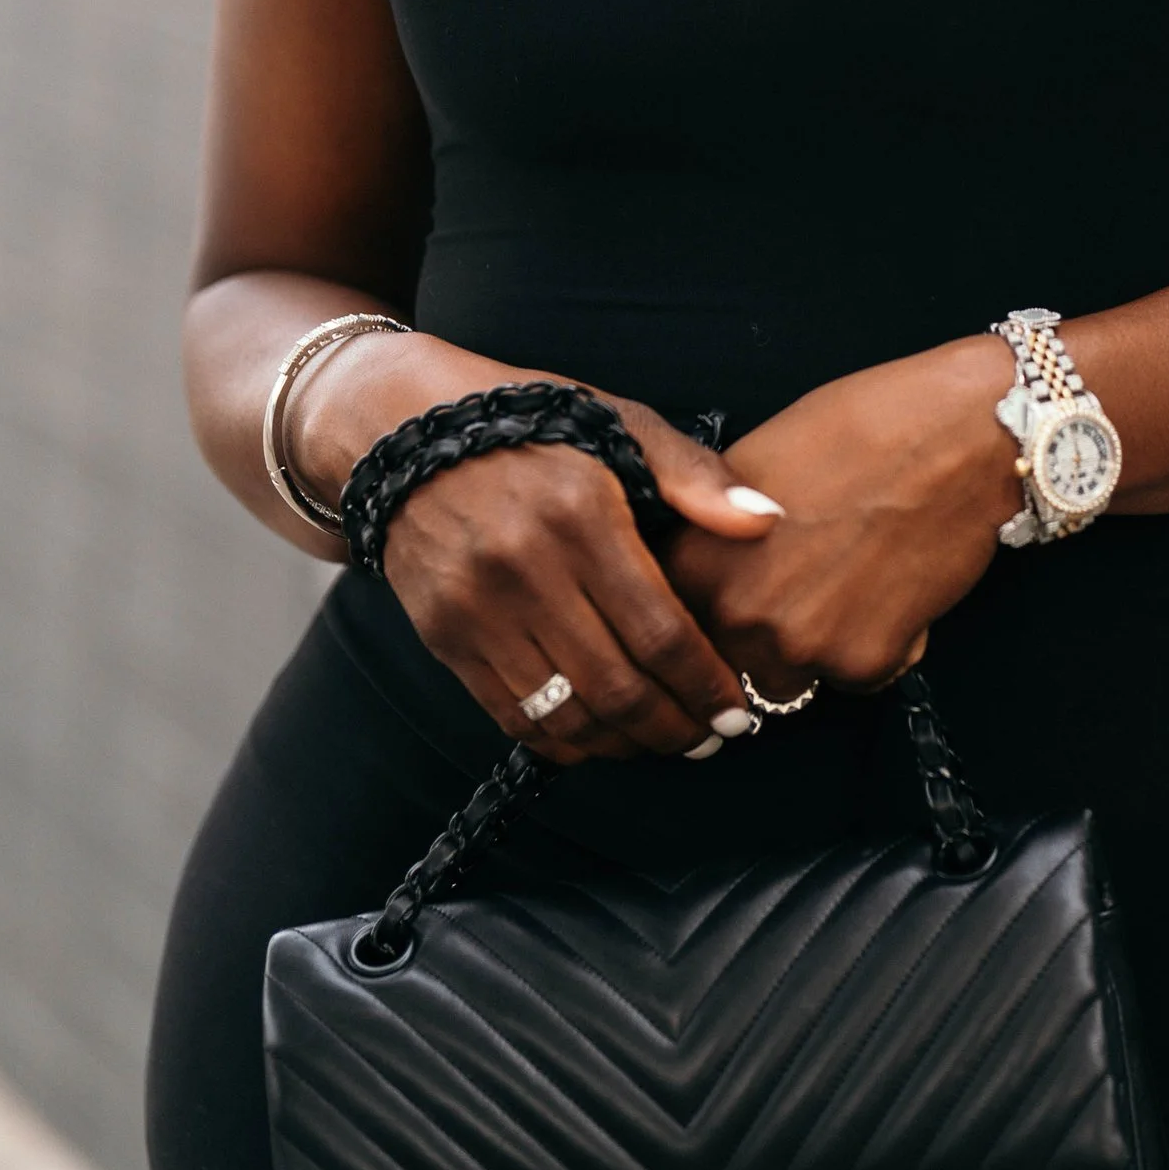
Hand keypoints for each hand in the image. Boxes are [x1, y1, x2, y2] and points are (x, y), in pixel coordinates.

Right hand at [292, 332, 776, 762]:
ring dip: (625, 746)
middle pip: (618, 687)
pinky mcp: (443, 636)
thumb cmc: (532, 424)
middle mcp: (526, 569)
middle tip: (711, 740)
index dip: (705, 685)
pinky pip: (512, 716)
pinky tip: (600, 739)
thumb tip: (767, 520)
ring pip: (566, 715)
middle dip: (676, 728)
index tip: (738, 711)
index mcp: (581, 516)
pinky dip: (563, 743)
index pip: (660, 631)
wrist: (401, 431)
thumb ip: (694, 476)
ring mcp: (477, 610)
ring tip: (663, 743)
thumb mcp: (619, 423)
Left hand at [663, 337, 1016, 697]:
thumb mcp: (753, 462)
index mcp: (697, 561)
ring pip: (789, 679)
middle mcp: (738, 614)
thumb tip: (708, 562)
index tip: (732, 597)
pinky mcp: (866, 664)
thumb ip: (715, 529)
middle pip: (728, 659)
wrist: (956, 435)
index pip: (672, 621)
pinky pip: (856, 678)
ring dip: (811, 649)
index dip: (705, 610)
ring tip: (848, 584)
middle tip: (802, 583)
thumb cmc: (862, 427)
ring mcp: (802, 646)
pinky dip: (874, 646)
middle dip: (758, 633)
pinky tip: (891, 589)